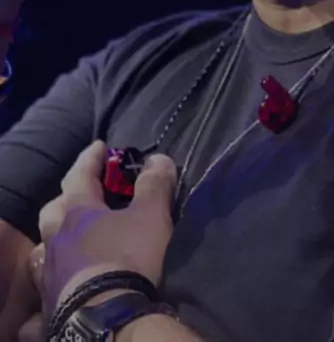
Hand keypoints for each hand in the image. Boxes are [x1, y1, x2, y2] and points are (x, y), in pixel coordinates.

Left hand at [28, 141, 176, 327]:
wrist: (106, 318)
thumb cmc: (128, 258)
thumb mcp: (151, 216)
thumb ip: (154, 185)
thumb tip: (158, 158)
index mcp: (77, 212)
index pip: (80, 173)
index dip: (92, 158)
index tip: (100, 146)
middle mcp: (56, 238)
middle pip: (54, 210)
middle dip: (67, 198)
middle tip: (82, 195)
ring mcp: (50, 272)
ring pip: (44, 248)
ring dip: (54, 240)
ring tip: (67, 241)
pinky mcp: (49, 304)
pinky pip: (43, 290)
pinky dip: (49, 285)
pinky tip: (57, 288)